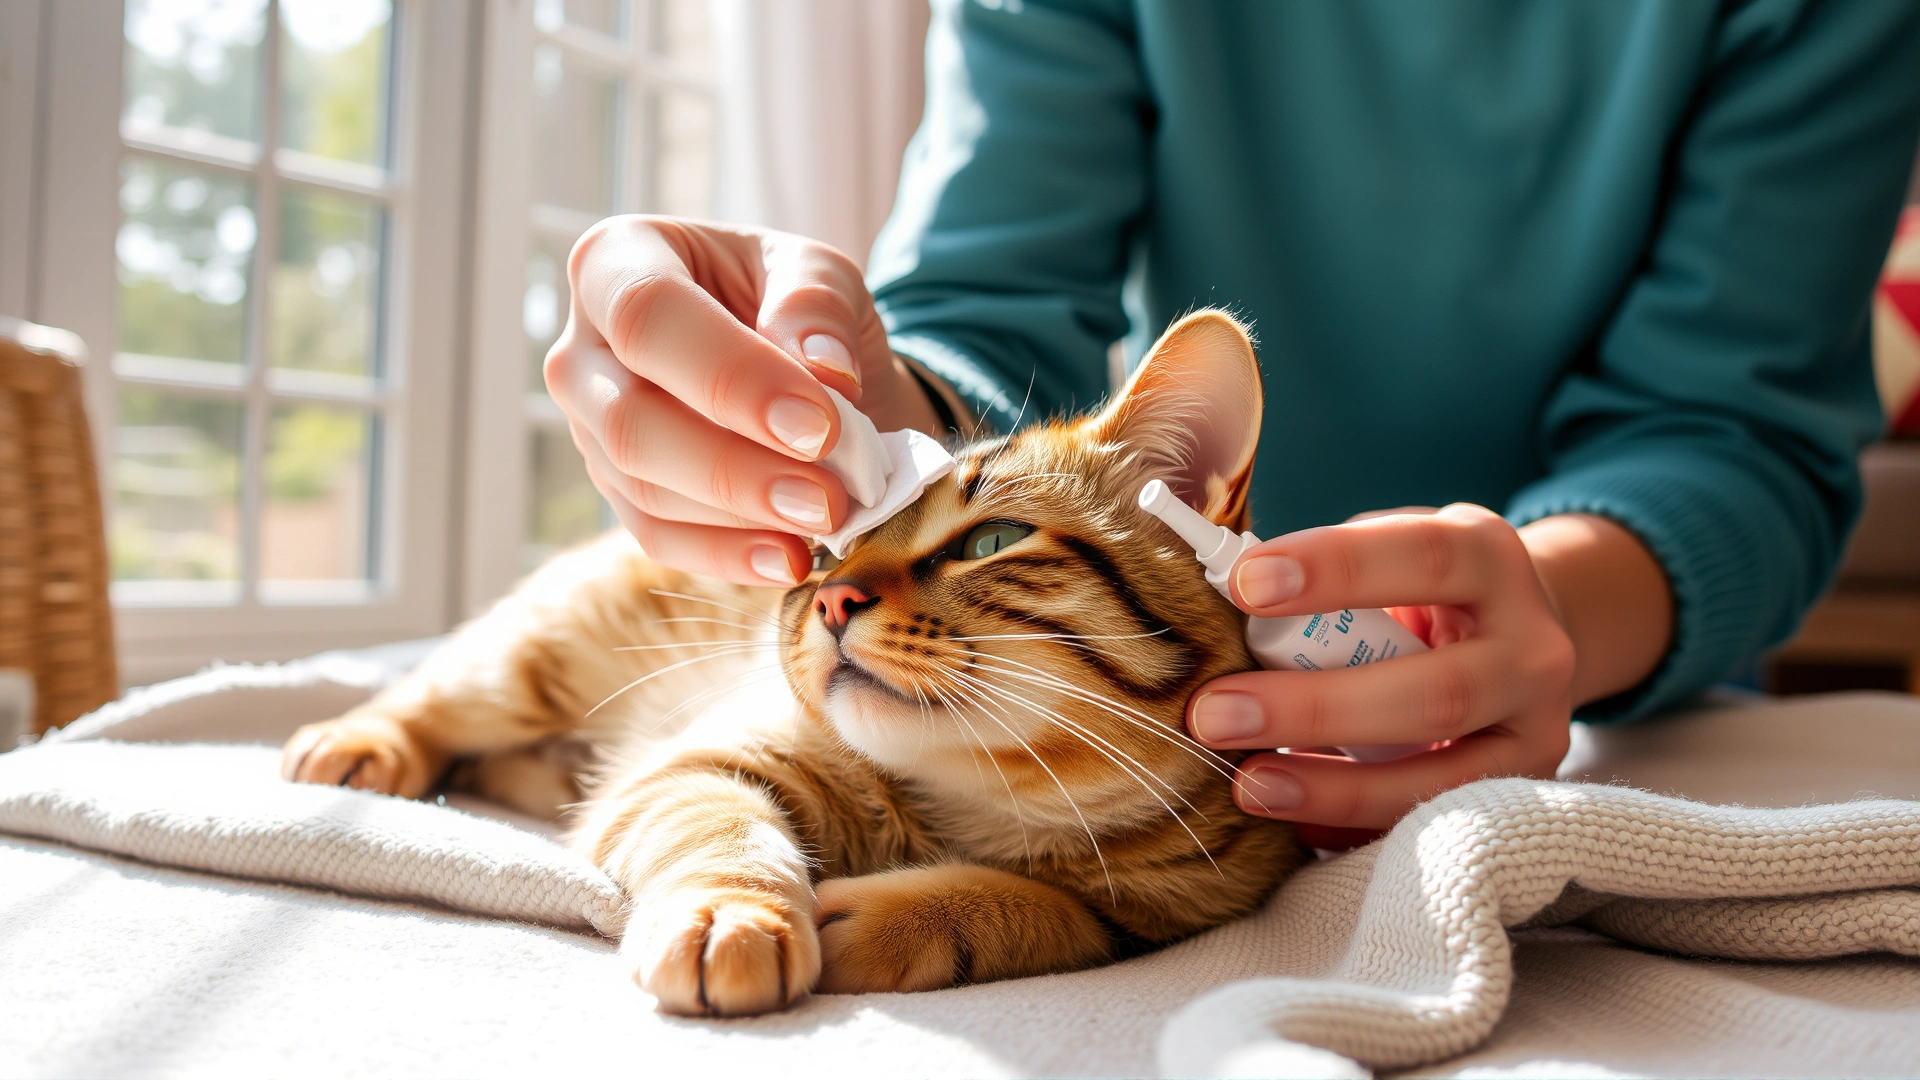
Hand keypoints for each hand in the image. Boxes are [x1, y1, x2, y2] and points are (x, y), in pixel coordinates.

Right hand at [546, 217, 942, 586]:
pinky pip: (655, 536)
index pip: (648, 315)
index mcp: (620, 260)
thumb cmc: (791, 302)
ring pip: (641, 486)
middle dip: (734, 466)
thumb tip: (823, 372)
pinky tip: (790, 559)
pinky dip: (726, 555)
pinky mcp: (617, 491)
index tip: (819, 424)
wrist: (792, 362)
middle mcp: (582, 346)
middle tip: (829, 496)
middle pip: (629, 419)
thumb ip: (817, 307)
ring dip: (739, 514)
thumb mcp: (819, 273)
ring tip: (827, 521)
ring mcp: (591, 426)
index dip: (730, 376)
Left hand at [1187, 504, 1669, 845]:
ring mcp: (1536, 728)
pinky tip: (1293, 819)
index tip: (1242, 584)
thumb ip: (1323, 572)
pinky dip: (1356, 823)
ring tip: (1246, 783)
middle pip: (1434, 690)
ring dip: (1333, 785)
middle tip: (1212, 714)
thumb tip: (1207, 595)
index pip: (1421, 557)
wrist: (1517, 638)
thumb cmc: (1420, 589)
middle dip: (1315, 709)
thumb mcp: (1391, 552)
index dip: (1335, 568)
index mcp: (1489, 558)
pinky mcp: (1521, 790)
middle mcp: (1532, 646)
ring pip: (1442, 773)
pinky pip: (1431, 818)